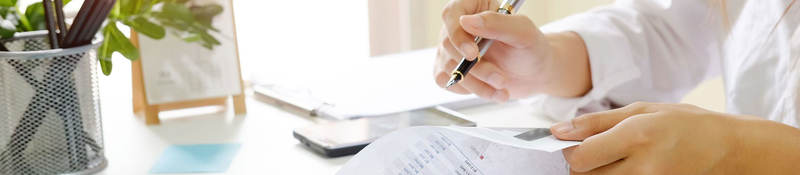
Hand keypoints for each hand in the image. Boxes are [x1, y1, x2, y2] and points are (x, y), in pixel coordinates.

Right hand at [434, 0, 557, 101]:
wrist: (535, 73)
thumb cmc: (531, 48)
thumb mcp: (523, 32)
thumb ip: (497, 23)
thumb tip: (467, 21)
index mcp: (474, 8)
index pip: (451, 15)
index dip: (457, 35)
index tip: (473, 54)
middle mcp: (460, 28)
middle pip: (449, 46)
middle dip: (477, 68)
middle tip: (500, 78)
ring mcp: (453, 50)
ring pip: (449, 68)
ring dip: (477, 84)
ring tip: (502, 87)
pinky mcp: (452, 70)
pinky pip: (450, 83)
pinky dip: (473, 90)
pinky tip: (491, 90)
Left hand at [550, 102, 799, 174]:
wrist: (726, 148)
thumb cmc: (683, 123)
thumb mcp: (641, 110)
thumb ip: (596, 122)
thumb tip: (559, 131)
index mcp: (637, 137)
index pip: (581, 158)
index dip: (570, 150)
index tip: (574, 142)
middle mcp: (642, 167)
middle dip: (582, 163)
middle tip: (596, 149)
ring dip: (597, 172)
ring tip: (615, 158)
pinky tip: (626, 167)